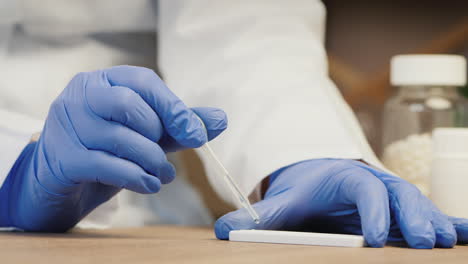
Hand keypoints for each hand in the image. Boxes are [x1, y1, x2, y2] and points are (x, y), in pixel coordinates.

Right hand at [0, 66, 226, 230]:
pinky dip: (138, 177)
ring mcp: (66, 126)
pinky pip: (108, 165)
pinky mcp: (63, 159)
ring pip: (120, 137)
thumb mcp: (146, 134)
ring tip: (164, 175)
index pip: (143, 81)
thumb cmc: (106, 149)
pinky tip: (150, 185)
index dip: (173, 107)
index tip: (197, 134)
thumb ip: (179, 125)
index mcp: (101, 81)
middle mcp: (79, 96)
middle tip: (166, 157)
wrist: (61, 183)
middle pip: (129, 104)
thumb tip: (221, 119)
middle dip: (157, 133)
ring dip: (153, 161)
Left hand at [215, 159, 467, 247]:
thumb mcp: (284, 202)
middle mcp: (375, 183)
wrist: (321, 176)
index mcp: (347, 177)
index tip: (376, 238)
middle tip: (425, 242)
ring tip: (444, 243)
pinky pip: (430, 211)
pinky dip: (451, 221)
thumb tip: (223, 230)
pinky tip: (465, 234)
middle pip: (400, 195)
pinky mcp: (401, 208)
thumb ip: (259, 216)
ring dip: (434, 222)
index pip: (364, 190)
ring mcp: (392, 194)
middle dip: (414, 218)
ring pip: (418, 204)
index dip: (372, 212)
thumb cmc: (305, 190)